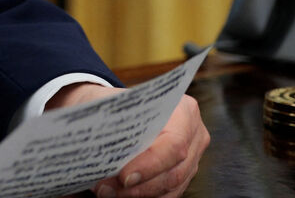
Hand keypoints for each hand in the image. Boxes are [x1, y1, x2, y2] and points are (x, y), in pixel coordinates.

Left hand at [48, 83, 208, 197]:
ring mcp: (193, 156)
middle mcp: (193, 134)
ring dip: (140, 194)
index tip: (124, 177)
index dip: (150, 164)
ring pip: (173, 186)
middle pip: (175, 170)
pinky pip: (170, 192)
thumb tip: (101, 155)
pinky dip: (146, 196)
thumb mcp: (111, 107)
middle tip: (107, 190)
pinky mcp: (185, 172)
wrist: (113, 109)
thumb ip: (113, 127)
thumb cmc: (113, 106)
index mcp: (182, 110)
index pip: (173, 143)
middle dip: (140, 186)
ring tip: (109, 193)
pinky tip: (122, 194)